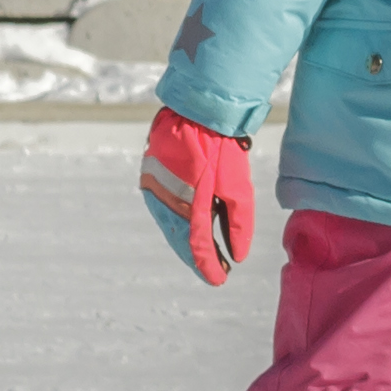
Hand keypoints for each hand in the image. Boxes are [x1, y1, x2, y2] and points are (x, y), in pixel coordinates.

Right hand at [140, 108, 255, 286]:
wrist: (195, 111)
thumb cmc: (222, 147)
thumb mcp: (238, 186)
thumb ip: (239, 223)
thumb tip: (238, 255)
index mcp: (188, 204)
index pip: (198, 245)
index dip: (209, 265)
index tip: (220, 280)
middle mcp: (165, 202)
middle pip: (181, 240)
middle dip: (198, 258)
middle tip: (217, 271)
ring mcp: (155, 191)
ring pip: (171, 226)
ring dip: (187, 242)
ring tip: (207, 255)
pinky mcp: (151, 180)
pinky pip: (165, 210)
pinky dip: (179, 224)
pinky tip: (191, 230)